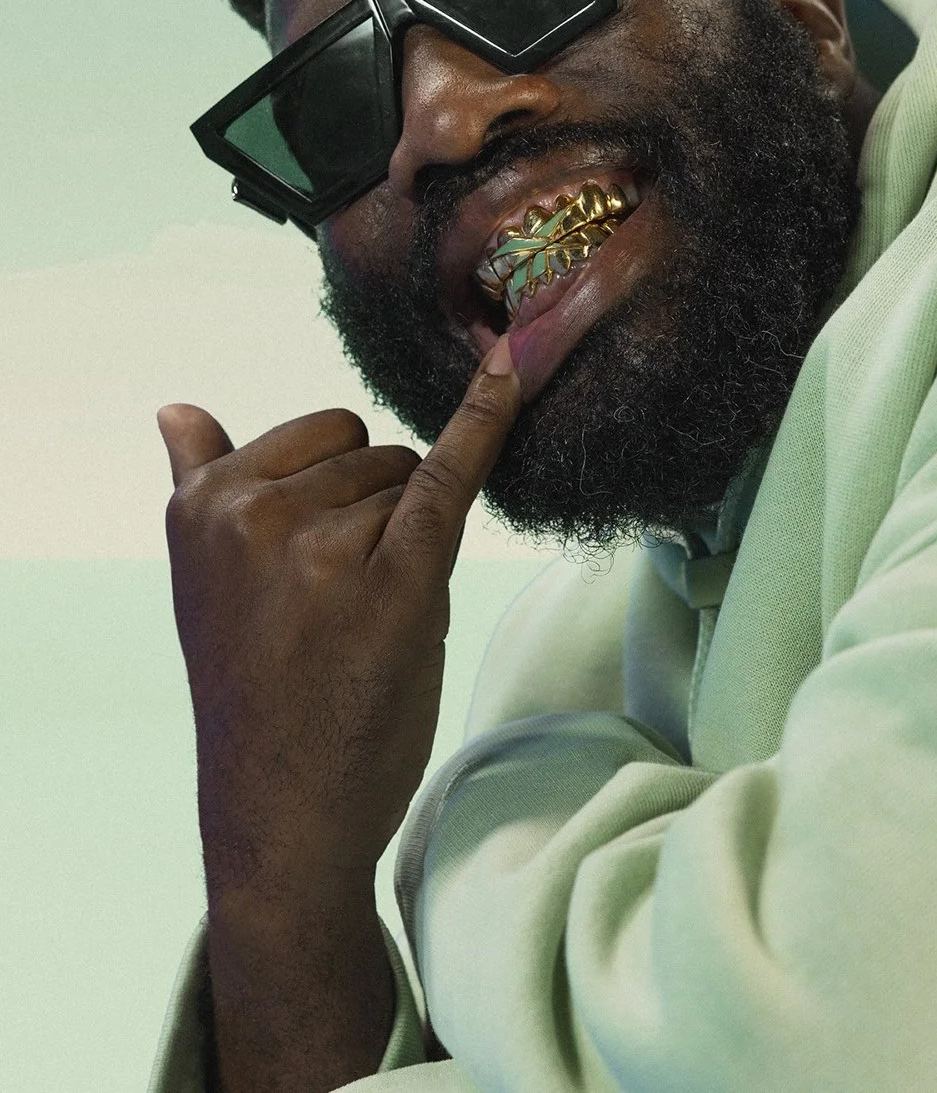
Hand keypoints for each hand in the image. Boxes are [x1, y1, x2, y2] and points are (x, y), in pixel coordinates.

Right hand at [157, 337, 519, 903]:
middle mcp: (254, 515)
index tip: (315, 565)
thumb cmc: (255, 693)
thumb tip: (175, 407)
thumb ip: (201, 485)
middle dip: (377, 518)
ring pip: (413, 486)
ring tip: (362, 625)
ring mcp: (324, 547)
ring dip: (408, 545)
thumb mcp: (204, 583)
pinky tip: (508, 374)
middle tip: (338, 608)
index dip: (341, 493)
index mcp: (202, 504)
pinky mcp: (395, 583)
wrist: (280, 814)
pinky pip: (450, 478)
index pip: (323, 434)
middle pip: (373, 456)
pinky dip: (487, 422)